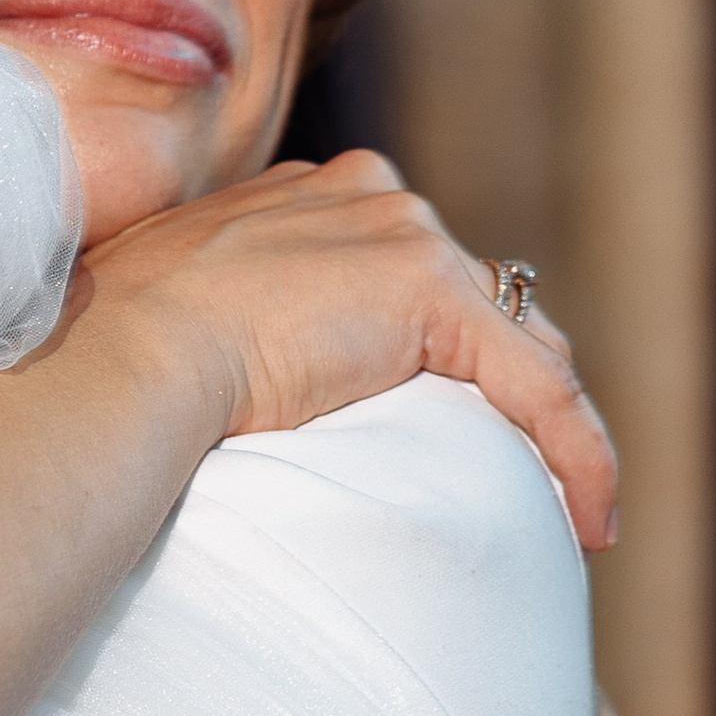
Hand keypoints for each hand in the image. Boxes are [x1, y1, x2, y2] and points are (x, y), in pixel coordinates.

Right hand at [84, 153, 617, 545]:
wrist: (124, 360)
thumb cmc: (124, 367)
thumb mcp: (183, 332)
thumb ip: (229, 334)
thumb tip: (226, 399)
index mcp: (306, 198)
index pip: (416, 270)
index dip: (446, 353)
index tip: (447, 428)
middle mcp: (364, 194)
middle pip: (483, 295)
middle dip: (514, 385)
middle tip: (528, 478)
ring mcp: (401, 231)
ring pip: (522, 337)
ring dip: (555, 427)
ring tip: (571, 510)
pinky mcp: (430, 288)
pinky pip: (537, 382)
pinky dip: (576, 454)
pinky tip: (591, 522)